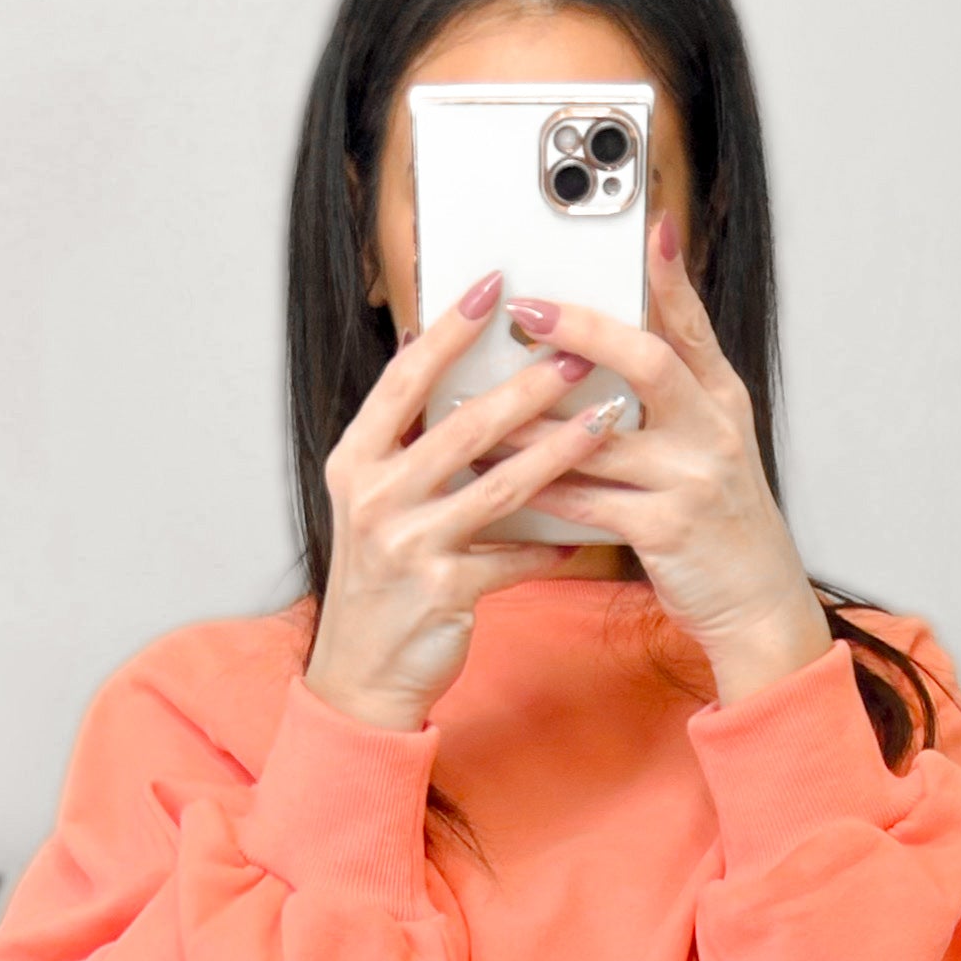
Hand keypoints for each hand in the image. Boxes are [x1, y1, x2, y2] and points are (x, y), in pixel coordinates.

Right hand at [304, 271, 616, 734]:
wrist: (361, 674)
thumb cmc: (380, 579)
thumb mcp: (372, 500)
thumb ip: (399, 437)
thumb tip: (421, 349)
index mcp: (355, 461)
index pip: (404, 380)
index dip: (449, 330)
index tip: (493, 286)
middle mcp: (374, 498)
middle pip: (462, 427)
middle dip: (527, 385)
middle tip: (580, 350)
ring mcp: (407, 546)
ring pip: (499, 486)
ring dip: (559, 450)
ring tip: (605, 420)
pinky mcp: (443, 592)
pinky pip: (514, 558)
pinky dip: (555, 545)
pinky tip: (590, 530)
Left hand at [498, 220, 833, 701]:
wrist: (759, 605)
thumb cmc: (722, 524)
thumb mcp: (714, 445)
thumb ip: (674, 392)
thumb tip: (614, 341)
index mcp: (722, 402)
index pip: (694, 325)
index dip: (671, 275)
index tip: (649, 226)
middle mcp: (713, 432)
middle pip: (647, 362)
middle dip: (583, 330)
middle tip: (527, 313)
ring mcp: (692, 480)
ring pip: (599, 437)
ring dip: (533, 420)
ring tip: (480, 398)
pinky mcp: (667, 530)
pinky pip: (589, 501)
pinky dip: (540, 487)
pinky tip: (500, 474)